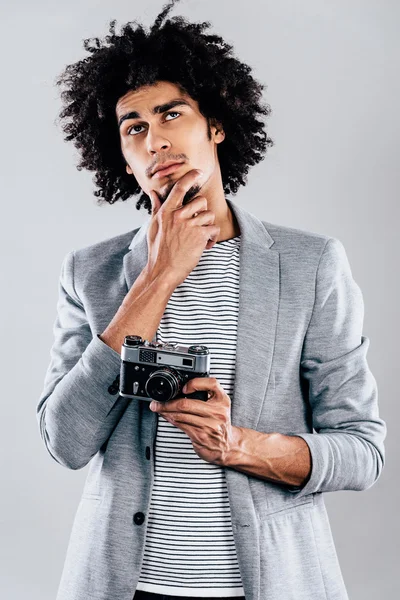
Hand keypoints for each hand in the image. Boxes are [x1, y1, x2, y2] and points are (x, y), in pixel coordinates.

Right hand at [145, 169, 220, 285]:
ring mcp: (190, 225)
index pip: (179, 188)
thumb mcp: (153, 226)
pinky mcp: (200, 236)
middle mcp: (178, 216)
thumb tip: (152, 193)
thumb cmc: (157, 250)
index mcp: (166, 212)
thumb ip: (156, 208)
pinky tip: (205, 245)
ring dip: (208, 226)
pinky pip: (214, 229)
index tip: (198, 172)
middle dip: (202, 212)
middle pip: (201, 201)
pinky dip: (212, 238)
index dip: (190, 177)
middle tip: (197, 225)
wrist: (163, 271)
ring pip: (209, 215)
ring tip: (201, 237)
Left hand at [149, 377, 240, 465]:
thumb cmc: (219, 422)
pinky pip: (181, 425)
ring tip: (158, 408)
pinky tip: (167, 416)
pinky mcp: (200, 436)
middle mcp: (217, 412)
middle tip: (157, 402)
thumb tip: (181, 388)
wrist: (227, 446)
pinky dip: (170, 419)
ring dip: (166, 411)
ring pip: (181, 415)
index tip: (184, 388)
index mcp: (222, 400)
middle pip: (187, 404)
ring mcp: (209, 425)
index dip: (195, 384)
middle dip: (168, 403)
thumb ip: (207, 393)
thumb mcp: (220, 404)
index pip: (211, 384)